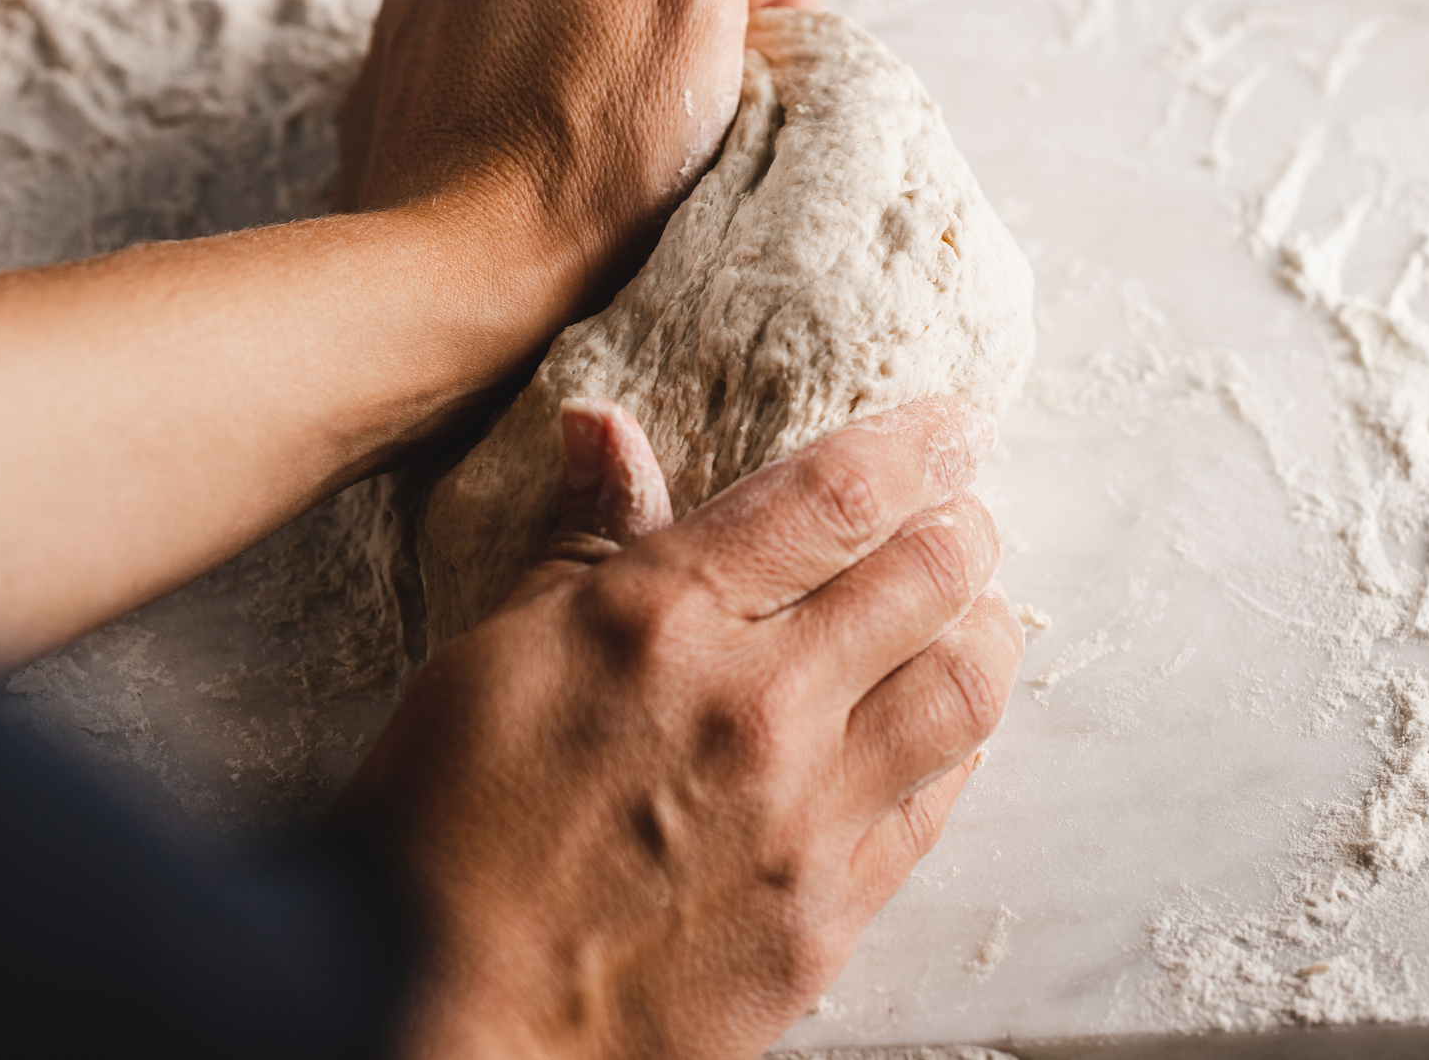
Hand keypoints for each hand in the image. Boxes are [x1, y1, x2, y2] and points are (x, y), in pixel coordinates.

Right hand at [335, 397, 1021, 1059]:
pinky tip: (937, 730)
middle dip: (966, 528)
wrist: (443, 1012)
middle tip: (965, 515)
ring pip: (964, 689)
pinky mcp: (828, 915)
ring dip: (986, 631)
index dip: (917, 447)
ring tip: (973, 612)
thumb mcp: (497, 648)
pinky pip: (937, 806)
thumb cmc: (444, 821)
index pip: (836, 495)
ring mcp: (805, 816)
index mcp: (666, 618)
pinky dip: (955, 746)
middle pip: (931, 577)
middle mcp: (757, 705)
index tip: (954, 427)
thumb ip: (584, 539)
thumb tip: (605, 428)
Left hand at [337, 0, 823, 340]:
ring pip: (552, 10)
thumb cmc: (587, 155)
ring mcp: (414, 8)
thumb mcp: (687, 0)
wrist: (452, 281)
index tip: (771, 59)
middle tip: (715, 114)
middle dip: (673, 16)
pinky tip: (568, 162)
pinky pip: (496, 71)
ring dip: (605, 57)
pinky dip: (538, 101)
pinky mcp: (395, 88)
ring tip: (639, 147)